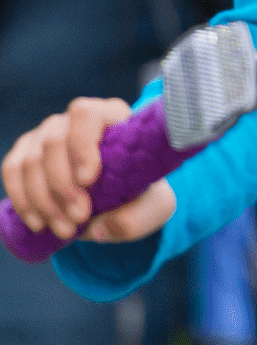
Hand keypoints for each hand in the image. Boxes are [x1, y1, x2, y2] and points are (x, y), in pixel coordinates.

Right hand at [1, 97, 175, 244]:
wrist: (119, 201)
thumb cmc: (139, 195)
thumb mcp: (153, 207)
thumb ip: (135, 217)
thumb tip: (99, 227)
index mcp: (112, 116)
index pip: (85, 115)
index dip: (81, 145)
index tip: (88, 180)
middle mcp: (76, 119)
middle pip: (53, 141)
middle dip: (62, 186)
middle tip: (79, 218)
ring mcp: (48, 134)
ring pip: (31, 160)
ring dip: (44, 201)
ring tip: (65, 230)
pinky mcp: (28, 153)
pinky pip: (12, 170)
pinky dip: (22, 200)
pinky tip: (38, 223)